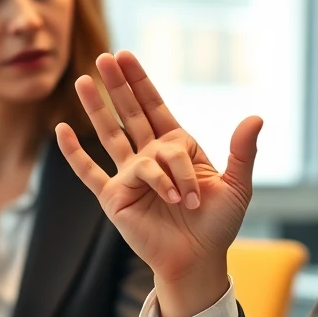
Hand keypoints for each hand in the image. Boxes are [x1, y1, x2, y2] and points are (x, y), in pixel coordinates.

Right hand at [56, 51, 262, 316]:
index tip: (126, 56)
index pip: (154, 107)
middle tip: (104, 56)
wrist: (200, 260)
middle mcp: (150, 157)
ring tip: (83, 82)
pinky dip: (75, 154)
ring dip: (96, 109)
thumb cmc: (217, 224)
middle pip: (129, 114)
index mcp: (176, 147)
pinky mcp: (115, 198)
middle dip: (118, 85)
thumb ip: (242, 151)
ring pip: (110, 136)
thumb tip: (256, 117)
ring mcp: (129, 176)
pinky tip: (61, 132)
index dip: (141, 82)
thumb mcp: (236, 185)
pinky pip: (90, 173)